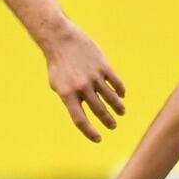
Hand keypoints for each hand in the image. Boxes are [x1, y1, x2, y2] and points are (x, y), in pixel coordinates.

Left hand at [44, 24, 125, 142]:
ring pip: (110, 98)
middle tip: (113, 126)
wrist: (61, 39)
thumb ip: (70, 98)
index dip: (90, 132)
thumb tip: (83, 109)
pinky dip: (120, 90)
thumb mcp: (57, 84)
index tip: (98, 139)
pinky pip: (115, 82)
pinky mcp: (103, 66)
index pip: (80, 120)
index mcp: (67, 95)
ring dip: (117, 108)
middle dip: (108, 121)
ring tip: (121, 113)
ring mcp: (93, 76)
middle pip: (99, 110)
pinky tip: (121, 95)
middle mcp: (81, 88)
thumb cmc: (57, 63)